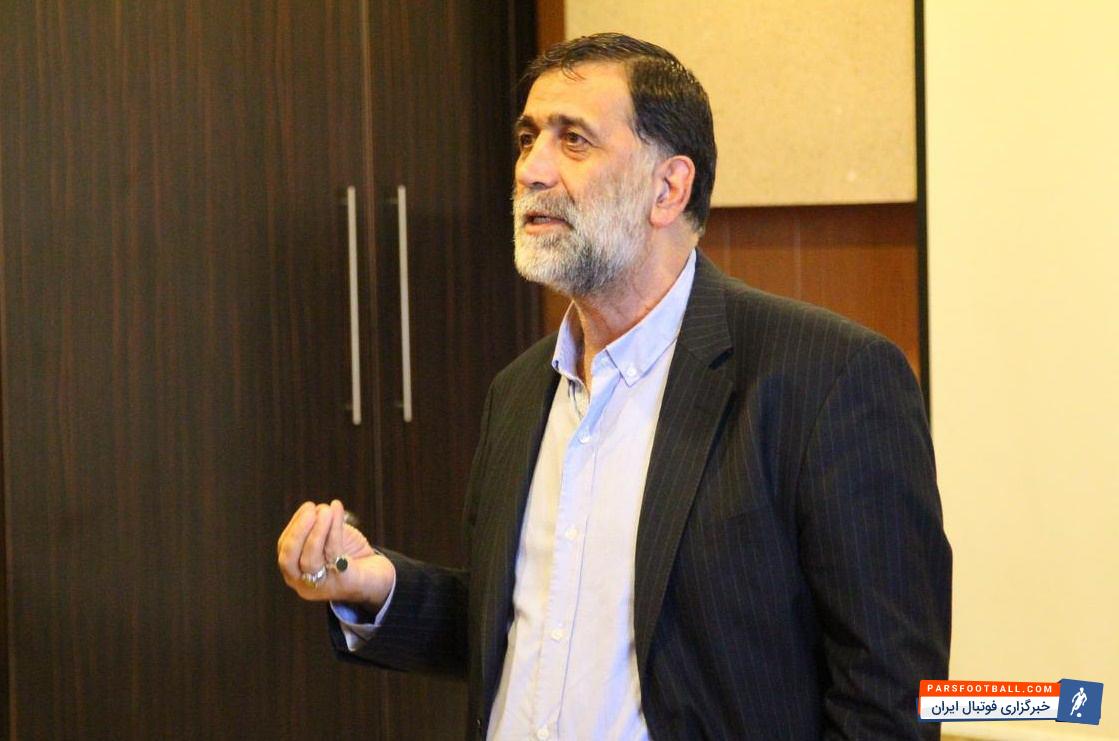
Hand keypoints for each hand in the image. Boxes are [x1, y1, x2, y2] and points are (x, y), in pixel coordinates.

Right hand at [276, 499, 394, 608]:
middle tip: (310, 510)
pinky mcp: (345, 583)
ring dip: (317, 530)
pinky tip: (338, 512)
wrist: (379, 578)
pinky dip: (334, 530)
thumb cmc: (351, 557)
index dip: (294, 527)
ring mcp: (324, 587)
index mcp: (297, 575)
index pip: (285, 551)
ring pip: (310, 559)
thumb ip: (317, 529)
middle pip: (289, 560)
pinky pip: (334, 554)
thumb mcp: (328, 543)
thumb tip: (314, 509)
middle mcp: (305, 585)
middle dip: (297, 533)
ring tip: (326, 509)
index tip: (307, 507)